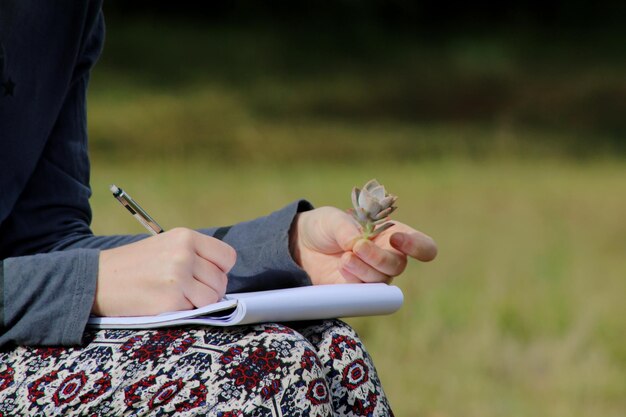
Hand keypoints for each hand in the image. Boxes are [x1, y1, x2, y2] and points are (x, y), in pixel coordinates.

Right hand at [93, 228, 236, 315]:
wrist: (96, 280)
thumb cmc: (134, 265)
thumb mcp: (166, 245)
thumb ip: (194, 254)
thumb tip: (222, 273)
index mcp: (185, 237)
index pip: (227, 256)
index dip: (220, 269)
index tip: (206, 275)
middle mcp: (184, 255)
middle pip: (221, 280)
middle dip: (209, 289)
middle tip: (187, 290)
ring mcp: (178, 278)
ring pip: (213, 298)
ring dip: (199, 303)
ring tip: (177, 297)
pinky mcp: (170, 301)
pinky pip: (195, 311)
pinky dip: (185, 312)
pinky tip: (165, 304)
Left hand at [292, 206, 436, 284]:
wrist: (301, 245)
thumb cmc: (326, 227)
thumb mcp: (333, 219)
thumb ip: (346, 229)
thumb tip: (357, 244)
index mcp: (393, 235)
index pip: (423, 247)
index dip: (418, 246)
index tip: (397, 238)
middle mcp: (388, 258)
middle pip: (399, 265)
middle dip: (379, 257)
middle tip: (357, 247)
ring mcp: (373, 277)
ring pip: (382, 280)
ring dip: (364, 268)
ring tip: (344, 257)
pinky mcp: (357, 292)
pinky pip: (364, 292)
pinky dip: (354, 279)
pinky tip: (342, 267)